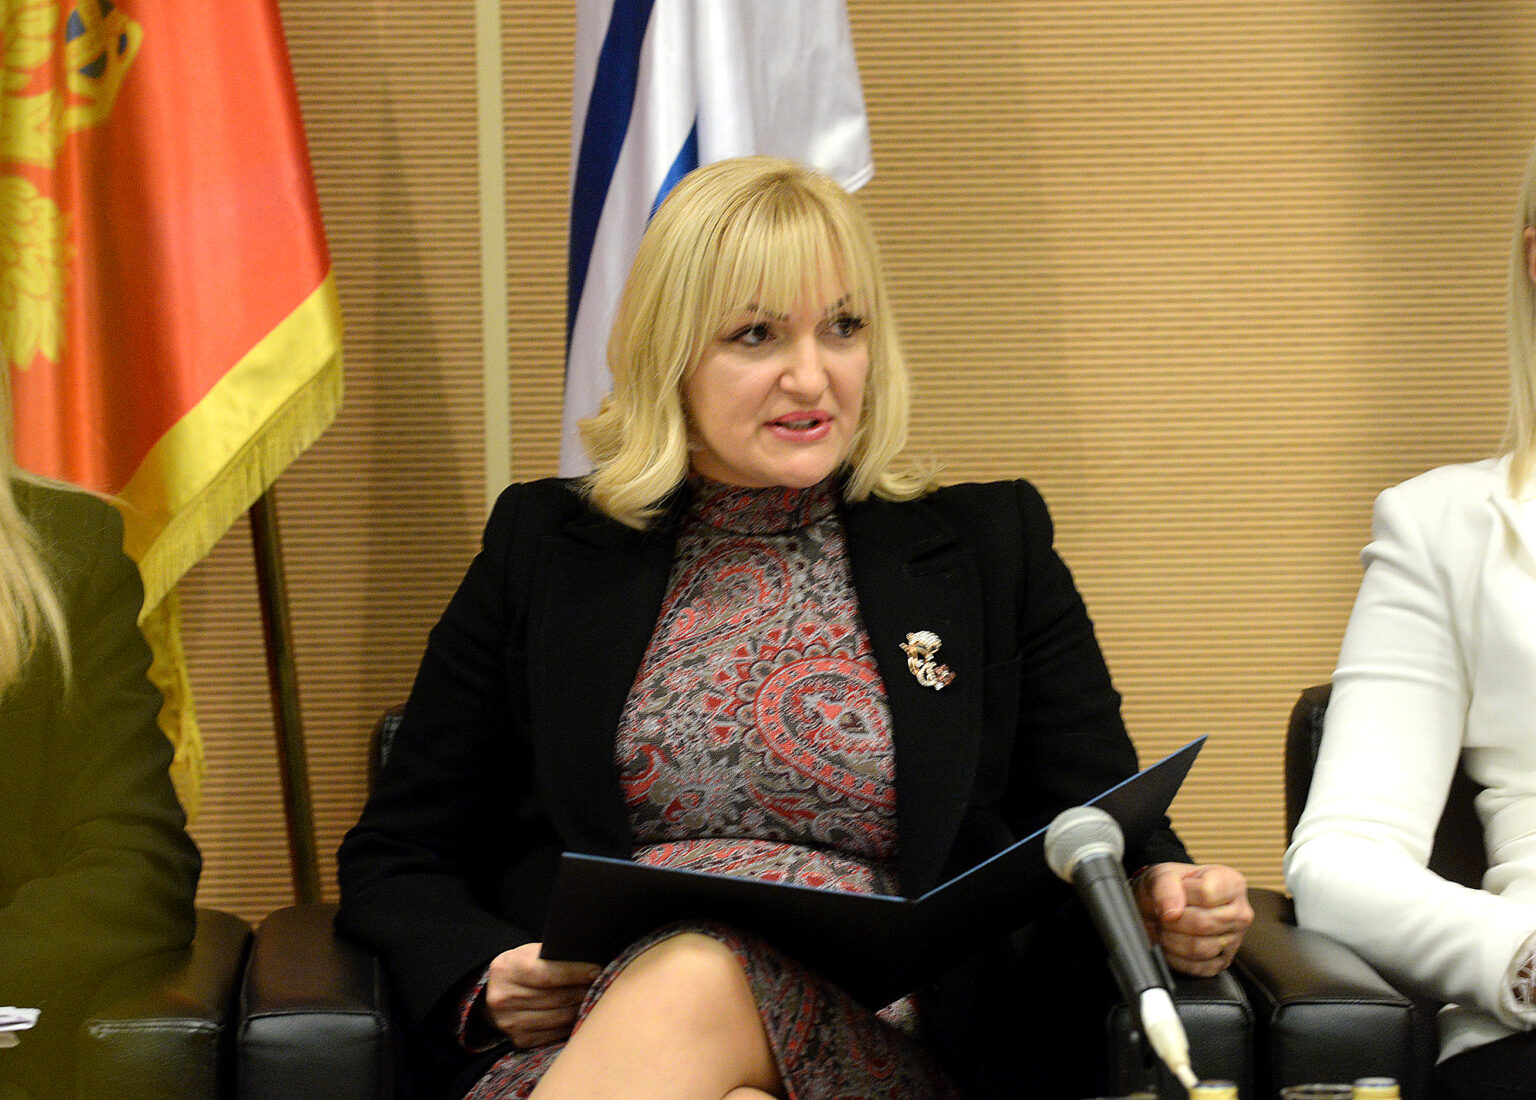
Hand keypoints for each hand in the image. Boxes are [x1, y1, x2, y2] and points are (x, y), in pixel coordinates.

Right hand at [481, 942, 600, 1047]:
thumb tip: (588, 961)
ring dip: (582, 1008)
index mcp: (506, 970)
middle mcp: (504, 998)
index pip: (547, 974)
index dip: (575, 973)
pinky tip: (581, 1013)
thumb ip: (552, 955)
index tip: (597, 970)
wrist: (492, 992)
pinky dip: (572, 1024)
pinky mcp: (519, 1039)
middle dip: (584, 990)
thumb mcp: (528, 953)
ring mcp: (510, 1022)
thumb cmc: (519, 968)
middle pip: (556, 997)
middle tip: (603, 984)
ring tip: (595, 997)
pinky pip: (555, 1034)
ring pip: (559, 1017)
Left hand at [1133, 862, 1252, 976]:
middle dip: (1172, 921)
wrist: (1164, 906)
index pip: (1206, 894)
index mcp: (1232, 883)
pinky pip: (1198, 968)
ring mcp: (1235, 940)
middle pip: (1203, 923)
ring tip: (1166, 928)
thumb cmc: (1170, 888)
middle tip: (1163, 915)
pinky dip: (1176, 958)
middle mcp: (1240, 913)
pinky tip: (1171, 943)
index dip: (1180, 895)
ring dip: (1171, 940)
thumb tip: (1172, 912)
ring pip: (1200, 948)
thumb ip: (1166, 887)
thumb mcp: (1162, 874)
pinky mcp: (1223, 962)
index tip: (1172, 894)